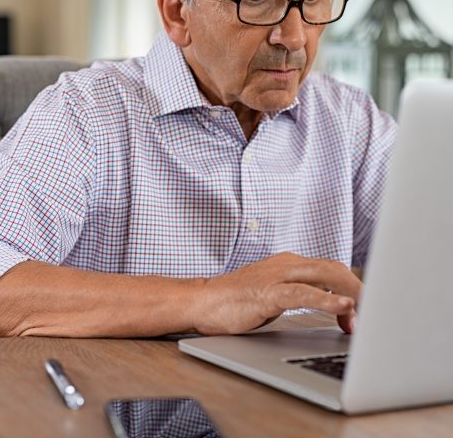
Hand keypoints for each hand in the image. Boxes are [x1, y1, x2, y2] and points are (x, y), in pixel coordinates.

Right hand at [191, 252, 360, 335]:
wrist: (202, 301)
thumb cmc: (237, 301)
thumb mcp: (275, 294)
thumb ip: (300, 295)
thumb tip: (333, 310)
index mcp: (289, 264)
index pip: (332, 268)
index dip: (353, 287)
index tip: (366, 310)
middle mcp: (286, 264)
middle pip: (334, 268)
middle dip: (359, 289)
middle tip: (375, 313)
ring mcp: (276, 276)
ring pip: (324, 275)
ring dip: (351, 293)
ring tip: (368, 312)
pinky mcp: (267, 293)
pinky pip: (303, 294)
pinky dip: (327, 300)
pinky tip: (344, 308)